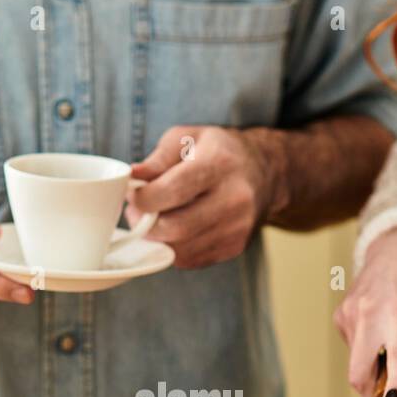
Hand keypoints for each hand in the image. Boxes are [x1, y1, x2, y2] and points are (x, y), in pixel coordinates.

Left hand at [128, 125, 276, 268]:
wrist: (264, 174)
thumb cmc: (218, 152)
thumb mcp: (188, 138)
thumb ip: (158, 158)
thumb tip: (132, 177)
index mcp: (219, 164)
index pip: (173, 190)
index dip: (143, 199)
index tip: (133, 195)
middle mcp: (234, 199)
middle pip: (176, 227)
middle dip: (146, 223)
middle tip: (137, 212)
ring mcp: (237, 228)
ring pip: (180, 249)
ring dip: (157, 239)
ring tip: (154, 220)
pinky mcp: (235, 247)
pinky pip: (191, 259)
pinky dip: (173, 248)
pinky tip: (174, 230)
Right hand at [335, 224, 396, 396]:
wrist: (396, 248)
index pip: (396, 359)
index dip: (395, 388)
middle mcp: (367, 314)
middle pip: (359, 374)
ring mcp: (348, 316)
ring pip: (356, 365)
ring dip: (375, 374)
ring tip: (396, 359)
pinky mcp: (340, 317)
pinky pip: (353, 350)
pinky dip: (368, 355)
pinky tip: (382, 335)